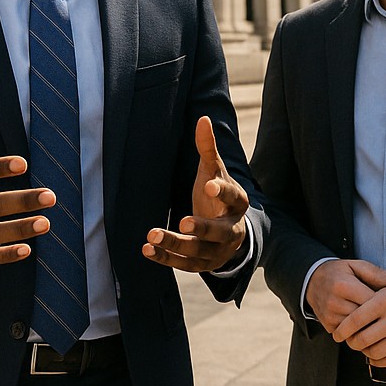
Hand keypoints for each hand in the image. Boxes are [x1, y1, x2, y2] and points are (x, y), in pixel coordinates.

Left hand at [142, 116, 248, 272]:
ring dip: (176, 243)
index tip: (208, 186)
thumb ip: (208, 149)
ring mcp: (219, 251)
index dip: (222, 192)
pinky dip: (165, 258)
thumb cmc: (217, 194)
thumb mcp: (214, 171)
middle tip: (184, 221)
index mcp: (238, 204)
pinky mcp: (204, 265)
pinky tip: (147, 249)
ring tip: (153, 234)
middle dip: (202, 228)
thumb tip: (203, 119)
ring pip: (199, 251)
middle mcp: (232, 230)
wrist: (229, 232)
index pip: (233, 198)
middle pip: (220, 232)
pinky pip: (184, 265)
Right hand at [304, 258, 377, 332]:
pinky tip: (367, 327)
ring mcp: (330, 316)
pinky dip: (360, 333)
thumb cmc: (338, 272)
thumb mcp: (356, 265)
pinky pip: (350, 335)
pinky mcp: (328, 326)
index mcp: (344, 285)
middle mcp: (335, 302)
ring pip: (359, 330)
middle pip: (366, 318)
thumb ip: (375, 273)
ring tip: (381, 322)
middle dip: (380, 318)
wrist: (312, 281)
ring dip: (371, 328)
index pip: (372, 302)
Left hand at [332, 262, 385, 366]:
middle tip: (347, 339)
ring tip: (360, 345)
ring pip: (374, 352)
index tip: (336, 332)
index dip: (343, 328)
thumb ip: (374, 277)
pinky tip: (373, 354)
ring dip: (363, 351)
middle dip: (350, 341)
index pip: (357, 318)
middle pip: (363, 338)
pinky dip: (377, 360)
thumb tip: (353, 275)